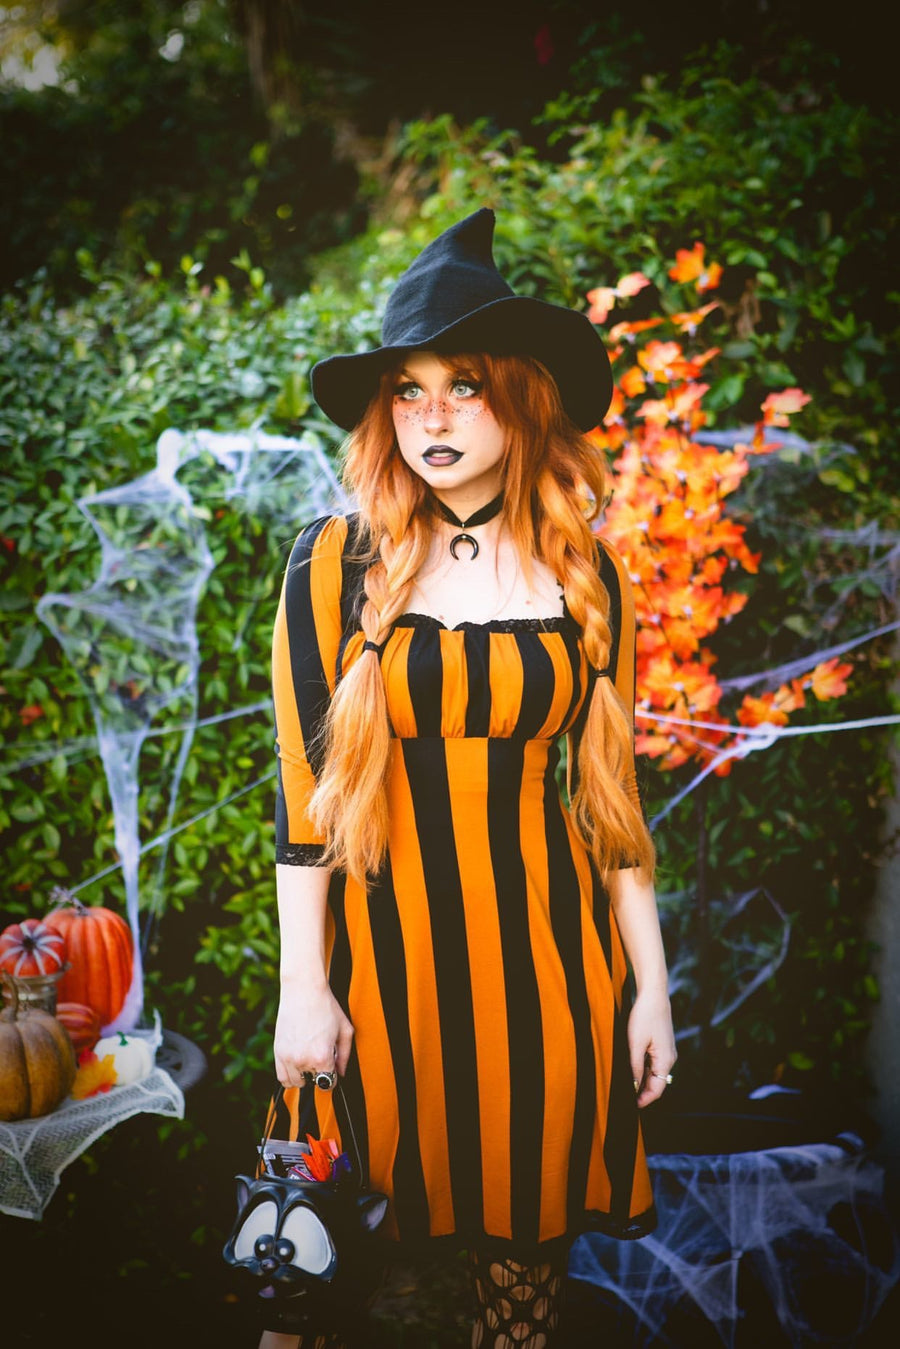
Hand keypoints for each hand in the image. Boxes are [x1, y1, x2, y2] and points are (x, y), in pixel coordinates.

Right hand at [273, 980, 353, 1087]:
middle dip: (320, 1072)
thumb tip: (341, 1073)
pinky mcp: (277, 1052)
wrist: (303, 990)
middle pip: (314, 1082)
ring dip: (304, 1076)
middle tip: (322, 1055)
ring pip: (296, 1083)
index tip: (333, 1066)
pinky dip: (290, 1076)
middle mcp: (303, 1060)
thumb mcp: (345, 1030)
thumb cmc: (326, 1007)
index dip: (334, 1075)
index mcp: (322, 1056)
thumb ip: (345, 1056)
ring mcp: (288, 1057)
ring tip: (309, 1060)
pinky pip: (281, 1077)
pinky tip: (297, 1065)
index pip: (329, 1082)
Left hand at [628, 987, 675, 1108]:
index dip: (644, 1099)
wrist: (653, 994)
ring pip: (655, 1074)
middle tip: (625, 1097)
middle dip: (642, 1092)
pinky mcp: (662, 1045)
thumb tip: (632, 1085)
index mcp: (666, 1060)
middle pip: (657, 1083)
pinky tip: (631, 1069)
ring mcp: (667, 1051)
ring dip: (642, 1081)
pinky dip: (644, 1069)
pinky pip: (654, 1063)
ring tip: (626, 1084)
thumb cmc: (644, 1016)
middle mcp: (670, 1058)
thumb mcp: (635, 1043)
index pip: (657, 1089)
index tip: (631, 1106)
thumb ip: (634, 1066)